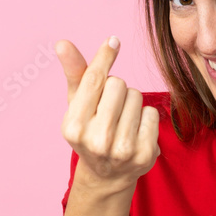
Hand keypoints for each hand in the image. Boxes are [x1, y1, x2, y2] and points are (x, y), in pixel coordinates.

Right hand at [56, 36, 160, 191]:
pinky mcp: (145, 154)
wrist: (107, 175)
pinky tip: (135, 132)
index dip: (104, 57)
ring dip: (131, 103)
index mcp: (73, 127)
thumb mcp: (77, 105)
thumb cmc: (90, 130)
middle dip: (116, 89)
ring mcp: (123, 150)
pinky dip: (145, 117)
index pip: (93, 81)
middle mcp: (97, 141)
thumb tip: (63, 43)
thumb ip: (74, 73)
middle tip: (109, 109)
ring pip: (137, 96)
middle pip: (118, 84)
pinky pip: (152, 113)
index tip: (113, 41)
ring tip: (121, 121)